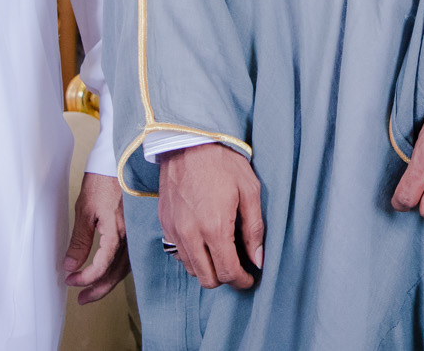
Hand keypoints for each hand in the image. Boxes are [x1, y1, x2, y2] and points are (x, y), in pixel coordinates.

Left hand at [63, 172, 130, 303]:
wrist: (122, 159)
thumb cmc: (104, 179)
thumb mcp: (85, 210)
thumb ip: (79, 241)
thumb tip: (70, 265)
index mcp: (117, 230)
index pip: (102, 266)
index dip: (85, 278)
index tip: (71, 280)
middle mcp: (130, 235)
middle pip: (116, 273)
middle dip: (98, 289)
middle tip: (82, 298)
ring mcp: (137, 232)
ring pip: (125, 267)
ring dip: (109, 282)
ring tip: (92, 290)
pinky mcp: (138, 228)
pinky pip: (131, 256)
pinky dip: (119, 269)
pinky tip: (110, 272)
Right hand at [159, 144, 263, 290]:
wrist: (188, 142)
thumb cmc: (222, 162)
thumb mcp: (249, 190)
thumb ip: (254, 229)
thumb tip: (258, 258)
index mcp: (215, 227)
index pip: (228, 272)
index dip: (242, 280)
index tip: (250, 277)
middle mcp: (191, 234)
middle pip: (207, 279)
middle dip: (225, 279)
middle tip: (238, 268)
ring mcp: (174, 230)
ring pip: (191, 269)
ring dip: (207, 268)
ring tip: (221, 252)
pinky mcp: (164, 224)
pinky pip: (178, 253)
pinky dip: (192, 255)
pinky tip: (204, 241)